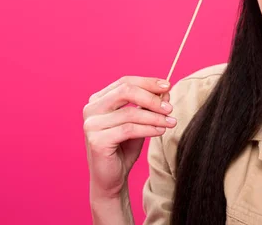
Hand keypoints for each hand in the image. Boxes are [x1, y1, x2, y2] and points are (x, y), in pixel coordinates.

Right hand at [83, 76, 175, 199]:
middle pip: (126, 91)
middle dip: (151, 98)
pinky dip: (148, 129)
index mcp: (99, 100)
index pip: (125, 82)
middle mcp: (91, 109)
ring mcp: (91, 124)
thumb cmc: (124, 148)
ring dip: (155, 117)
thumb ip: (149, 106)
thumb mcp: (140, 122)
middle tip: (170, 107)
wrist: (111, 179)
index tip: (168, 86)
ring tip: (170, 122)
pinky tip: (160, 131)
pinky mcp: (96, 140)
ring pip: (130, 113)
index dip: (148, 82)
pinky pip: (129, 129)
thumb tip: (166, 92)